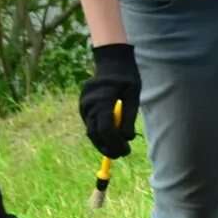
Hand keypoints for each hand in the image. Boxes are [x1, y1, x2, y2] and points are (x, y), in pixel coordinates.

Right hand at [79, 44, 140, 158]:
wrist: (112, 63)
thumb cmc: (126, 79)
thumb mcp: (134, 97)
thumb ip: (129, 118)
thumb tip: (127, 139)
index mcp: (101, 100)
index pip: (105, 129)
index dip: (115, 143)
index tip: (126, 151)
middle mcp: (88, 104)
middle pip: (95, 134)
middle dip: (108, 147)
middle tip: (123, 153)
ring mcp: (83, 106)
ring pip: (91, 131)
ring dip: (103, 142)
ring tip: (118, 147)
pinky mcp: (83, 108)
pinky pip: (90, 125)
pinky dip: (99, 133)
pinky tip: (111, 136)